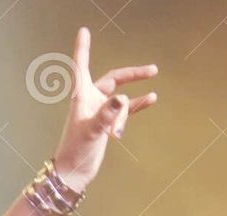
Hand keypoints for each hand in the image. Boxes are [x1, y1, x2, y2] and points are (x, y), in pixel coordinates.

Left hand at [52, 26, 157, 192]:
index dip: (82, 48)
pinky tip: (152, 98)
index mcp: (80, 97)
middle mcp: (90, 101)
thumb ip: (107, 115)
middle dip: (132, 74)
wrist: (73, 173)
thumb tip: (123, 99)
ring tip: (147, 99)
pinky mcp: (107, 123)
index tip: (83, 31)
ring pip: (121, 97)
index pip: (81, 66)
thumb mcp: (91, 131)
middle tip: (152, 70)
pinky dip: (138, 105)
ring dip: (133, 99)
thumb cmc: (75, 151)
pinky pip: (126, 109)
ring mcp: (99, 111)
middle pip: (113, 79)